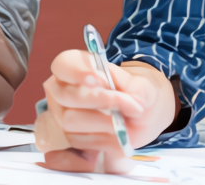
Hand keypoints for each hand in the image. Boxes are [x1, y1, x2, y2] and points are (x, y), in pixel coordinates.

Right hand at [35, 54, 175, 173]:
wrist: (143, 117)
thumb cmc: (138, 93)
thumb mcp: (141, 85)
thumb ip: (124, 83)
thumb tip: (107, 85)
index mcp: (75, 67)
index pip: (64, 64)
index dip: (77, 71)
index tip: (98, 79)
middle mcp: (62, 90)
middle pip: (66, 96)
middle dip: (96, 99)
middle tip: (121, 101)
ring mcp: (62, 115)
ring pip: (70, 120)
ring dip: (101, 121)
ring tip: (122, 120)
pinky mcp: (68, 137)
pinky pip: (78, 140)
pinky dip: (100, 137)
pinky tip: (114, 132)